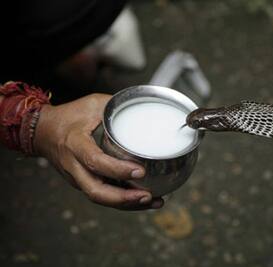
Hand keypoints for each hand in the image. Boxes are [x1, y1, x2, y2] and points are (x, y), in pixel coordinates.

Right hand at [34, 93, 162, 209]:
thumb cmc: (69, 117)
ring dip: (127, 204)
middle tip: (148, 195)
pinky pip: (103, 196)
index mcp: (75, 144)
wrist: (43, 132)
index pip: (95, 161)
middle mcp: (74, 166)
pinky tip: (144, 200)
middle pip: (96, 191)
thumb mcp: (93, 104)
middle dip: (123, 198)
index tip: (140, 171)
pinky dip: (123, 201)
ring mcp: (77, 178)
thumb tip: (144, 110)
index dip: (118, 170)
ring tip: (154, 201)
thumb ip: (116, 108)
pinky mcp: (83, 183)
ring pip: (101, 198)